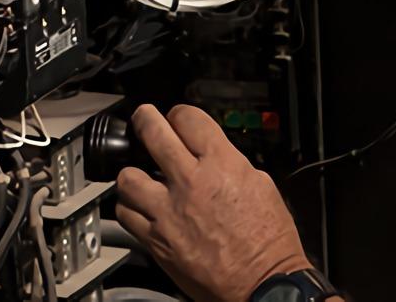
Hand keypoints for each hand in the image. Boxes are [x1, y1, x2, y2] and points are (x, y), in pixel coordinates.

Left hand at [114, 105, 310, 301]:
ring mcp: (169, 211)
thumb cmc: (269, 242)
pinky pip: (126, 214)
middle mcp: (191, 182)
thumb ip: (231, 166)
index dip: (181, 113)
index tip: (178, 117)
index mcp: (222, 164)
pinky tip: (138, 207)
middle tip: (144, 119)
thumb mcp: (263, 187)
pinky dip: (129, 207)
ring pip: (127, 177)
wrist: (263, 282)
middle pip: (154, 134)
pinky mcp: (155, 239)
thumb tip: (215, 158)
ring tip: (138, 174)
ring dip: (132, 172)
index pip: (188, 119)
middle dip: (146, 120)